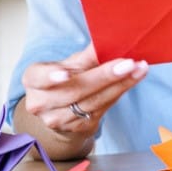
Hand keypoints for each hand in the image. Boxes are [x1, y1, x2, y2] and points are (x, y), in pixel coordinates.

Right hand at [20, 43, 147, 135]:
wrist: (61, 106)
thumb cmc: (64, 78)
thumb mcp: (69, 63)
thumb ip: (86, 56)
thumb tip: (107, 41)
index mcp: (33, 80)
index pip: (41, 77)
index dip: (52, 76)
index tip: (65, 74)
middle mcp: (40, 103)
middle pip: (74, 91)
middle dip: (105, 76)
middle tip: (128, 63)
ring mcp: (57, 120)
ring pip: (92, 102)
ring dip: (120, 85)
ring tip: (139, 69)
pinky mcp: (77, 129)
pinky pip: (102, 110)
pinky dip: (118, 93)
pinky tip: (131, 81)